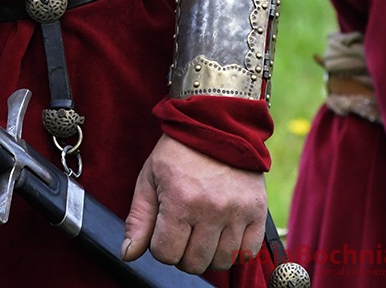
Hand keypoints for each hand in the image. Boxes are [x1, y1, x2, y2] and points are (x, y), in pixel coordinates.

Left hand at [122, 134, 266, 275]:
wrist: (217, 123)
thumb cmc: (178, 151)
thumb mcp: (149, 177)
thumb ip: (138, 219)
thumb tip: (127, 254)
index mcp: (180, 199)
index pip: (165, 254)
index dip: (160, 245)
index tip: (164, 227)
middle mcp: (211, 209)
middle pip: (193, 263)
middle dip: (182, 252)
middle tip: (184, 229)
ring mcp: (237, 211)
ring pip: (220, 262)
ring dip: (208, 253)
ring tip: (203, 229)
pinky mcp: (258, 211)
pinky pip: (247, 253)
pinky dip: (234, 250)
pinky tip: (224, 232)